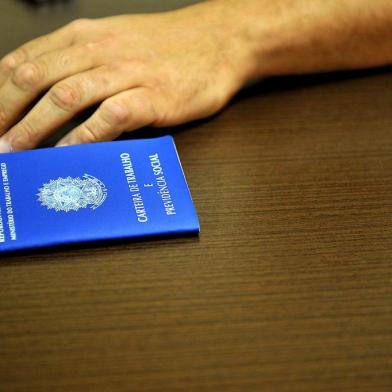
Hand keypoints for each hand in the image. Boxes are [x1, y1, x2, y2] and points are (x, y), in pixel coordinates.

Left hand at [0, 5, 245, 151]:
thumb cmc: (166, 46)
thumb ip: (81, 63)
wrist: (217, 41)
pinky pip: (109, 117)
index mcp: (85, 36)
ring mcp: (127, 73)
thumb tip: (46, 95)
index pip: (27, 61)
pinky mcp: (152, 97)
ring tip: (15, 153)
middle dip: (7, 113)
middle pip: (37, 80)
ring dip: (35, 128)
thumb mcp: (115, 41)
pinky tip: (68, 154)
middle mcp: (100, 50)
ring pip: (67, 97)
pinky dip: (84, 137)